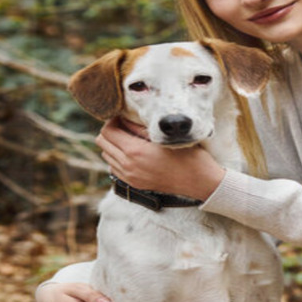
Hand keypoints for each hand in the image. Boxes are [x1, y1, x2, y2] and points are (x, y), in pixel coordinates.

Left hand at [96, 118, 225, 200]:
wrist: (198, 181)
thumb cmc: (187, 155)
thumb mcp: (164, 137)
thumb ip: (140, 128)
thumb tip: (123, 118)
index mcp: (135, 151)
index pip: (108, 131)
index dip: (113, 120)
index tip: (123, 117)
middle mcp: (128, 166)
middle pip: (103, 143)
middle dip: (111, 131)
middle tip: (124, 126)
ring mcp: (130, 177)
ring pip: (107, 156)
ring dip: (113, 145)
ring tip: (129, 139)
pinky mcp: (134, 184)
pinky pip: (114, 168)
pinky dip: (118, 158)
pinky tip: (132, 154)